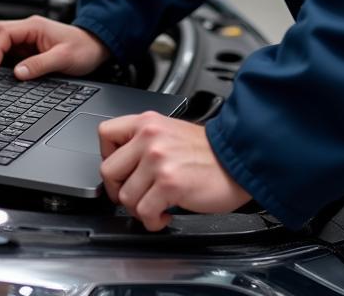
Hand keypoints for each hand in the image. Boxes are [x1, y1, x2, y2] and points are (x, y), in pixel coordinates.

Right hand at [0, 15, 109, 79]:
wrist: (97, 47)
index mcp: (34, 26)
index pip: (4, 33)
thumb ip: (40, 65)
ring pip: (1, 40)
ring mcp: (28, 39)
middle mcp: (28, 30)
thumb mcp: (63, 58)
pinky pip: (9, 51)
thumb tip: (18, 73)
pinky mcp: (30, 49)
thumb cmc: (84, 48)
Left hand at [99, 112, 250, 230]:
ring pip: (125, 196)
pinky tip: (165, 215)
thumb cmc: (208, 151)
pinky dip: (153, 221)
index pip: (105, 133)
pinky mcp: (169, 184)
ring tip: (155, 206)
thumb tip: (122, 164)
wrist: (238, 160)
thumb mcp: (170, 131)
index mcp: (147, 122)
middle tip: (134, 195)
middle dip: (118, 190)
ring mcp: (158, 161)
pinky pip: (144, 212)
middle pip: (108, 170)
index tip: (120, 170)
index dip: (107, 156)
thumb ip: (144, 141)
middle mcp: (149, 138)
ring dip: (139, 209)